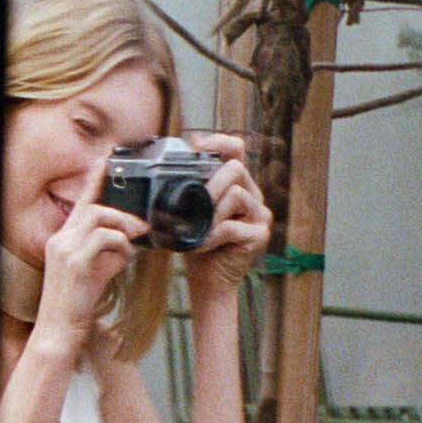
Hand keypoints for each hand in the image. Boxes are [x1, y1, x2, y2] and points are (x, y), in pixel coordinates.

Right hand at [32, 157, 143, 362]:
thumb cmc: (77, 304)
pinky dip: (120, 244)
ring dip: (124, 225)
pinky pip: (103, 238)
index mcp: (64, 238)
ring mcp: (64, 248)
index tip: (110, 160)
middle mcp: (61, 238)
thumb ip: (112, 251)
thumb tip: (132, 240)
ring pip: (98, 217)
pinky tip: (126, 256)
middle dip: (121, 206)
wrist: (60, 331)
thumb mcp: (98, 271)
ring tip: (139, 237)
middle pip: (91, 204)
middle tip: (143, 220)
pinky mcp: (73, 262)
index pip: (82, 201)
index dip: (96, 178)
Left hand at [186, 134, 270, 297]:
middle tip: (192, 203)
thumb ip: (187, 192)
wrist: (208, 281)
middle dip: (209, 183)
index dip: (219, 141)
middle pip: (236, 168)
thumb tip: (162, 174)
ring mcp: (259, 215)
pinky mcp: (259, 235)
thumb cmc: (197, 244)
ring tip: (194, 230)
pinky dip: (210, 236)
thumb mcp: (189, 213)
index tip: (196, 144)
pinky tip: (200, 245)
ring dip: (208, 213)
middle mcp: (252, 195)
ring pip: (235, 195)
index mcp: (236, 184)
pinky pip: (231, 226)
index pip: (236, 150)